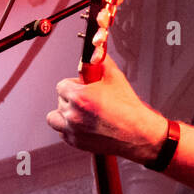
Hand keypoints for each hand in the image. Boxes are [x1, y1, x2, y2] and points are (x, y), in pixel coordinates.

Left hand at [46, 26, 166, 163]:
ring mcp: (73, 130)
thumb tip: (93, 51)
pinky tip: (83, 124)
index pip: (61, 85)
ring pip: (55, 118)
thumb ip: (100, 61)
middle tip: (88, 100)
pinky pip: (62, 132)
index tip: (82, 87)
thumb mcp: (115, 77)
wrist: (138, 133)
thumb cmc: (129, 109)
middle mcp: (73, 115)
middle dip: (71, 98)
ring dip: (64, 114)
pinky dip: (69, 128)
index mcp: (80, 97)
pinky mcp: (76, 142)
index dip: (73, 85)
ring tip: (80, 112)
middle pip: (59, 100)